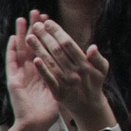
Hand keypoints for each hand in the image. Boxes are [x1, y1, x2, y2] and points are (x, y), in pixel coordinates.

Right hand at [1, 18, 61, 130]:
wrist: (35, 124)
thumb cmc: (47, 110)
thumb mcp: (60, 89)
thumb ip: (66, 74)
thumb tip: (81, 60)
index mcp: (41, 70)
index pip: (44, 47)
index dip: (47, 33)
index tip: (50, 19)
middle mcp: (30, 69)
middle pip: (32, 44)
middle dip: (34, 28)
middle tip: (36, 11)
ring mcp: (20, 74)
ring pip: (20, 49)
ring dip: (22, 34)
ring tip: (23, 18)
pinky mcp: (13, 80)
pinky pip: (12, 63)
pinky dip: (12, 50)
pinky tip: (14, 38)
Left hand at [26, 13, 115, 130]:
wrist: (89, 107)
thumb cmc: (95, 84)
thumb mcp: (101, 70)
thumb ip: (97, 58)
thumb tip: (92, 47)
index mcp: (84, 64)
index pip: (69, 44)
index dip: (57, 32)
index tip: (48, 22)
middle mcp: (75, 72)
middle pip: (57, 51)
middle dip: (46, 37)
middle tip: (36, 25)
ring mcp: (66, 82)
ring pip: (51, 62)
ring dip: (39, 49)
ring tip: (29, 37)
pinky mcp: (58, 92)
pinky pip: (49, 79)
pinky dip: (43, 70)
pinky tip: (34, 60)